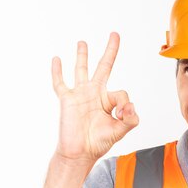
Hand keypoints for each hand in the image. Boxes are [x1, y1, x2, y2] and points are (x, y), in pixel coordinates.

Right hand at [51, 32, 138, 164]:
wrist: (79, 153)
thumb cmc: (98, 143)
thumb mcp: (120, 131)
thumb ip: (130, 119)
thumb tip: (130, 106)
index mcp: (109, 101)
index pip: (121, 92)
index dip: (124, 104)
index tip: (121, 115)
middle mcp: (95, 94)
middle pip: (104, 67)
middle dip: (110, 51)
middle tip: (114, 34)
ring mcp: (80, 95)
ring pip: (82, 70)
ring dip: (82, 56)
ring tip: (82, 42)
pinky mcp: (67, 99)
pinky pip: (60, 83)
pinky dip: (57, 71)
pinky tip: (56, 59)